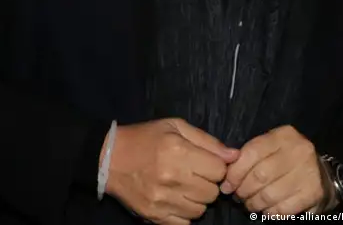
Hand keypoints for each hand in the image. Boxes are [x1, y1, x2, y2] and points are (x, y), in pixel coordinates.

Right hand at [106, 118, 239, 224]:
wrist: (107, 157)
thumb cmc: (144, 138)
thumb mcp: (174, 127)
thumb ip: (207, 140)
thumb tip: (234, 155)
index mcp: (178, 151)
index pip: (219, 169)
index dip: (213, 165)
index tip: (201, 162)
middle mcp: (172, 177)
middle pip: (212, 192)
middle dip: (205, 183)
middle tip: (190, 174)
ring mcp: (163, 199)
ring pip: (201, 209)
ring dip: (195, 199)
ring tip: (181, 187)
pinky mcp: (155, 215)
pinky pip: (185, 223)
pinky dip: (183, 213)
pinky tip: (173, 200)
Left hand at [222, 125, 327, 215]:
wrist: (321, 172)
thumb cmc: (285, 159)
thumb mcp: (268, 148)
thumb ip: (248, 155)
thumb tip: (225, 174)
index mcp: (283, 136)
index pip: (251, 153)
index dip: (235, 172)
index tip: (227, 185)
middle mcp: (299, 151)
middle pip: (260, 175)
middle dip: (243, 189)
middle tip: (238, 196)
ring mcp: (308, 172)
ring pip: (270, 194)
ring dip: (255, 203)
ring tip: (250, 204)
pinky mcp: (314, 193)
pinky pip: (284, 208)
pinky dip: (270, 212)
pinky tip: (266, 210)